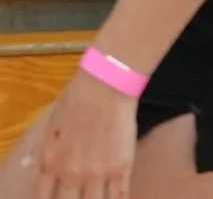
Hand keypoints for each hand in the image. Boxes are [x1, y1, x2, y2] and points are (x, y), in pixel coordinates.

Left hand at [31, 68, 138, 198]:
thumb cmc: (75, 101)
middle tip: (78, 197)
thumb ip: (39, 149)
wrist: (104, 88)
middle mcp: (70, 174)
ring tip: (96, 197)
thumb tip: (28, 163)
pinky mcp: (120, 168)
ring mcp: (96, 173)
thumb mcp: (49, 126)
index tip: (59, 196)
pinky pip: (118, 195)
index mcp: (50, 164)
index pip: (44, 196)